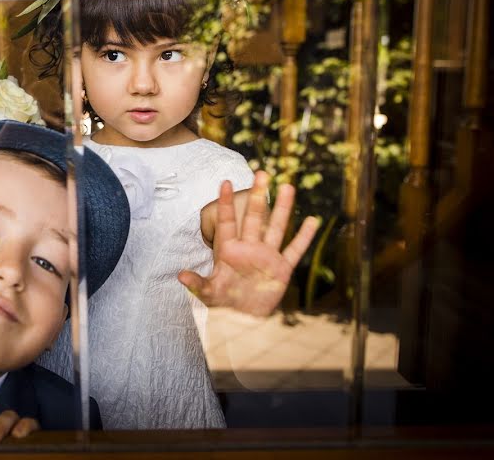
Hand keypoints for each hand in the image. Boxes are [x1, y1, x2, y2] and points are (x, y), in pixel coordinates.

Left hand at [178, 171, 319, 315]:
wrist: (242, 319)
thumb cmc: (223, 303)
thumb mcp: (209, 293)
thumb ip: (197, 283)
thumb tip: (181, 275)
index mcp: (229, 250)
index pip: (227, 221)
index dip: (226, 202)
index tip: (225, 182)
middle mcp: (249, 248)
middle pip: (254, 217)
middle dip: (257, 196)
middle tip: (261, 173)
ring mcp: (267, 256)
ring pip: (277, 227)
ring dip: (283, 209)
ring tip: (287, 186)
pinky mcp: (281, 269)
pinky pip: (294, 250)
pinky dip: (304, 237)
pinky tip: (312, 221)